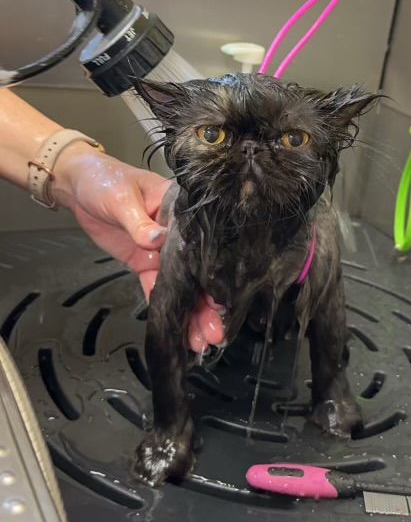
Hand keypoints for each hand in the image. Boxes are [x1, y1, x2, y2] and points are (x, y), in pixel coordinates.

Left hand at [54, 144, 223, 350]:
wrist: (78, 185)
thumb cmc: (105, 180)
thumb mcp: (122, 198)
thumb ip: (139, 222)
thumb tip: (156, 240)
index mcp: (180, 210)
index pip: (204, 244)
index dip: (215, 273)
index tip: (222, 301)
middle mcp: (177, 232)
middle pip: (196, 272)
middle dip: (207, 305)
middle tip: (214, 333)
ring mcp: (161, 250)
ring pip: (180, 286)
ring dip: (189, 313)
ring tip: (199, 340)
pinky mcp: (143, 261)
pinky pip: (156, 287)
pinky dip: (164, 308)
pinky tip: (174, 329)